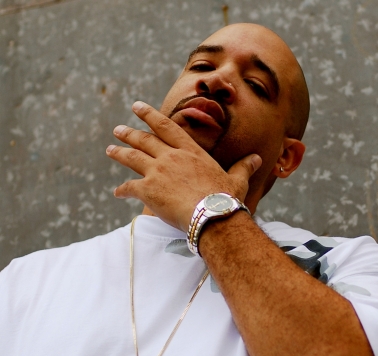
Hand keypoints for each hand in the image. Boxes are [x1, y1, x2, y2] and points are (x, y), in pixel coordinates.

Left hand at [106, 101, 261, 230]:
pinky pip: (129, 187)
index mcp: (191, 151)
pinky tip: (117, 192)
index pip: (166, 127)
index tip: (137, 107)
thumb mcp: (237, 180)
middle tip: (118, 129)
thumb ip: (243, 167)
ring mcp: (157, 172)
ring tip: (111, 149)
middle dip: (129, 133)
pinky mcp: (148, 190)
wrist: (214, 216)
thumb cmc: (227, 199)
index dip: (150, 115)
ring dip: (120, 152)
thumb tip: (258, 159)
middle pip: (144, 140)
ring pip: (132, 157)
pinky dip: (122, 189)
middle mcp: (171, 157)